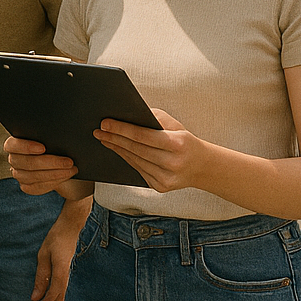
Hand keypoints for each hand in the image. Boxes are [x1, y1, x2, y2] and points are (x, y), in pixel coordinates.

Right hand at [6, 136, 77, 194]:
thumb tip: (58, 134)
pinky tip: (66, 176)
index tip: (43, 148)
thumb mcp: (49, 136)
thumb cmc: (52, 141)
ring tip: (71, 169)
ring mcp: (19, 174)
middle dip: (50, 163)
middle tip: (69, 161)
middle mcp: (14, 159)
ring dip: (54, 173)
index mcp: (13, 144)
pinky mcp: (27, 186)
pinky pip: (37, 187)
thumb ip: (48, 135)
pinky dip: (53, 182)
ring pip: (32, 176)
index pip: (12, 145)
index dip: (26, 147)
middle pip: (26, 163)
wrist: (56, 157)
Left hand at [31, 198, 91, 300]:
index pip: (54, 293)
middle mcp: (66, 275)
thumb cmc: (55, 239)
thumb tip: (35, 297)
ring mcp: (68, 275)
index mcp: (60, 270)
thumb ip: (41, 277)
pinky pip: (62, 291)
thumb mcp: (43, 256)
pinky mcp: (66, 273)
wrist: (69, 229)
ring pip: (62, 297)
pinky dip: (55, 300)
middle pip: (60, 300)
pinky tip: (47, 300)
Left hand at [93, 108, 208, 193]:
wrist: (202, 167)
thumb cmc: (185, 141)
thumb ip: (154, 117)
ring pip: (134, 160)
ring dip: (117, 149)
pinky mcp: (160, 187)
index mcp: (177, 144)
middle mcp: (172, 163)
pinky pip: (138, 170)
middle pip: (135, 149)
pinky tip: (117, 150)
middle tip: (98, 130)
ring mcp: (166, 178)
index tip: (105, 123)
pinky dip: (126, 159)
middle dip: (114, 138)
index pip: (143, 135)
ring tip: (104, 138)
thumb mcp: (175, 126)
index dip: (121, 129)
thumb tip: (127, 114)